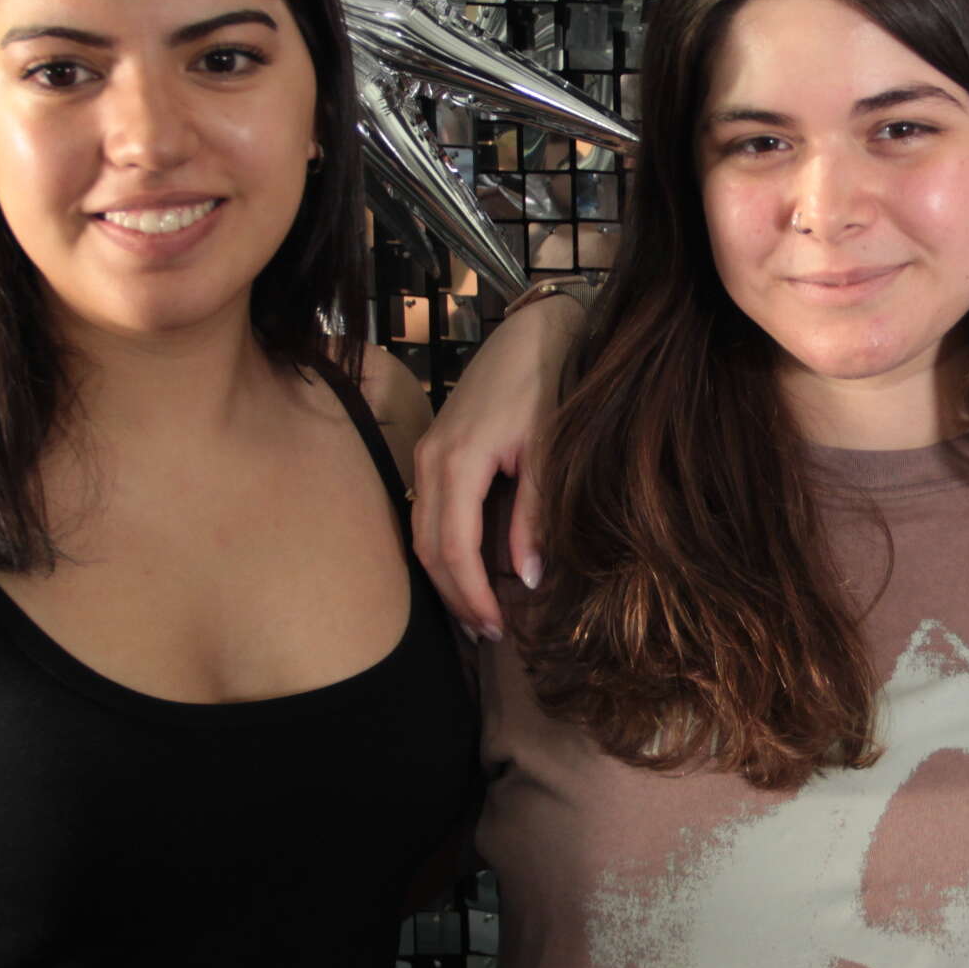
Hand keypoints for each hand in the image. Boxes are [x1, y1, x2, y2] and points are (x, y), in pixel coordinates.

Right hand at [410, 293, 585, 636]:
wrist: (534, 332)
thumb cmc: (547, 384)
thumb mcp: (549, 453)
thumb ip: (535, 516)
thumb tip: (526, 578)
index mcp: (459, 462)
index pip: (453, 549)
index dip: (472, 595)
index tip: (496, 629)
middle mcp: (431, 461)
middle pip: (427, 548)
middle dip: (454, 597)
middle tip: (485, 635)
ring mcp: (426, 454)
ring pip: (420, 532)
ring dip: (444, 577)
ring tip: (476, 612)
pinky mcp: (433, 450)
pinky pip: (426, 512)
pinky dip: (441, 548)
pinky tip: (465, 569)